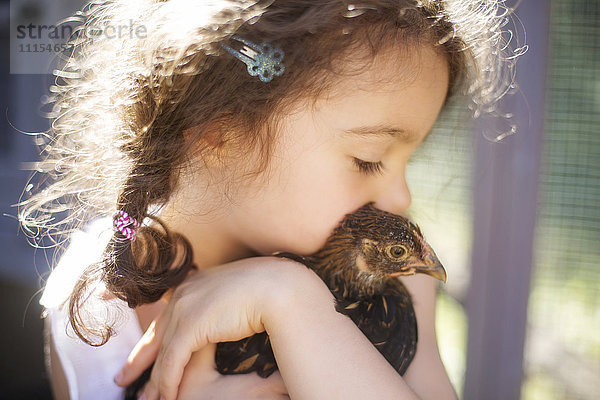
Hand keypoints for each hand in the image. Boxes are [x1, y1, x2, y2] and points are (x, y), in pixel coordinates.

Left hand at [114, 256, 304, 399]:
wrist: (278, 286)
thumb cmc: (268, 289)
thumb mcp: (238, 295)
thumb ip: (224, 306)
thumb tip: (226, 318)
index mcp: (194, 283)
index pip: (167, 314)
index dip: (154, 336)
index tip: (143, 351)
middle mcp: (183, 293)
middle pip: (156, 333)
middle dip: (139, 359)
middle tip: (123, 377)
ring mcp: (185, 308)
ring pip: (162, 352)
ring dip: (155, 380)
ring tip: (147, 399)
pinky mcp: (190, 325)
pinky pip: (173, 361)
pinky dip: (168, 382)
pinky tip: (167, 396)